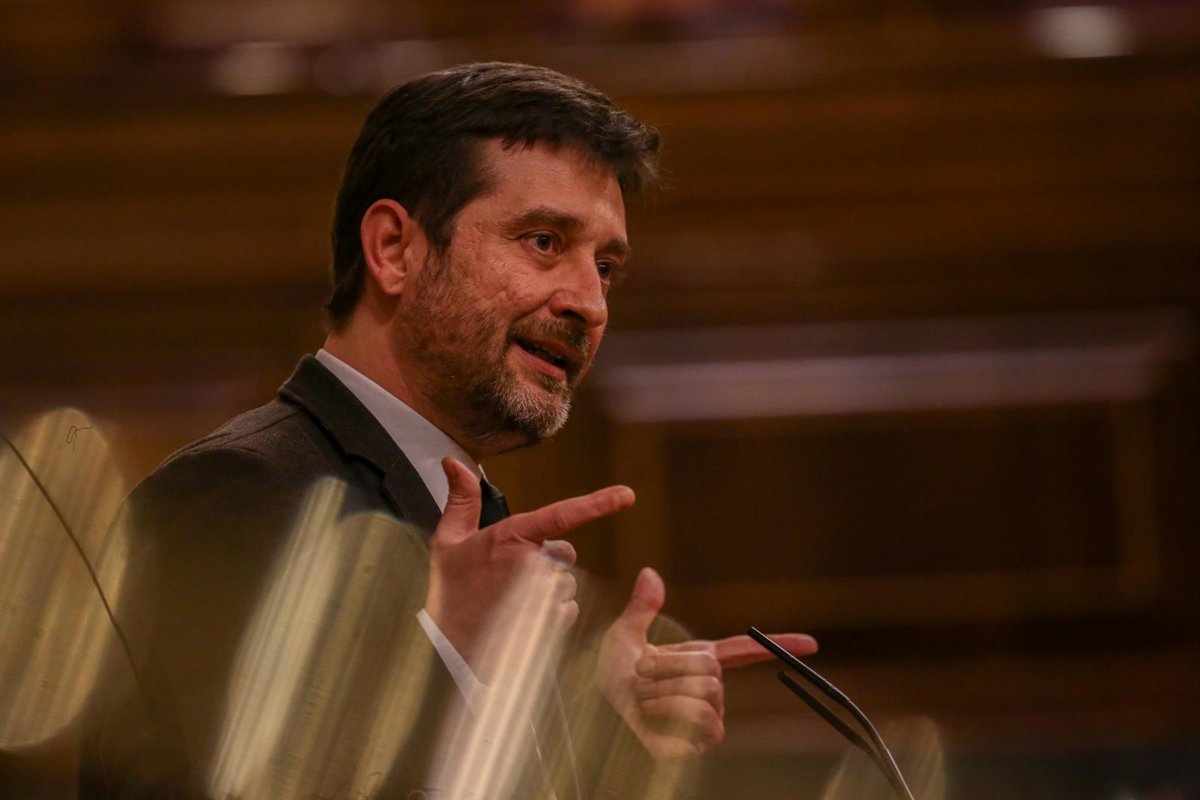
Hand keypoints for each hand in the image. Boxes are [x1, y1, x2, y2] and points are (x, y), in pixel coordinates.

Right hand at [426, 457, 634, 670]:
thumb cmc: (451, 595)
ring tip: (513, 601)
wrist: (450, 650)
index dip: (598, 503)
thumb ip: (461, 500)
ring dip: (547, 589)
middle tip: (510, 577)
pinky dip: (552, 613)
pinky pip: (568, 608)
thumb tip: (453, 463)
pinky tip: (524, 619)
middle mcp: (533, 565)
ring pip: (566, 582)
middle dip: (546, 561)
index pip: (562, 515)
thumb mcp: (448, 542)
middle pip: (564, 552)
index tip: (627, 495)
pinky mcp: (554, 621)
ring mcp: (546, 595)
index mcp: (512, 538)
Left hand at [597, 567, 817, 758]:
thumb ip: (642, 608)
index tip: (812, 643)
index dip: (779, 644)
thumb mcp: (623, 637)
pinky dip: (672, 711)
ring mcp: (707, 717)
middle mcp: (709, 688)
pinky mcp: (700, 742)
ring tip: (644, 698)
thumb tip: (650, 573)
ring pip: (707, 689)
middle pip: (711, 665)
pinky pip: (704, 717)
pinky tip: (653, 718)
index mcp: (698, 660)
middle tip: (641, 676)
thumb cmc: (609, 680)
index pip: (746, 650)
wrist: (597, 712)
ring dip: (663, 689)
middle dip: (668, 666)